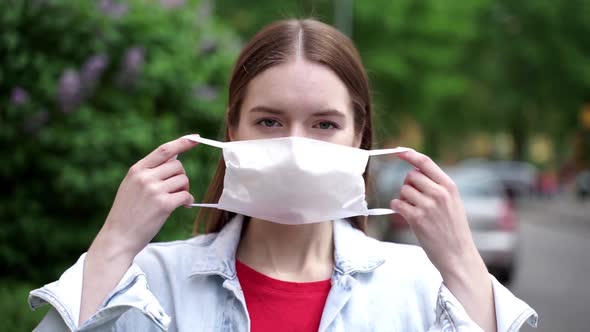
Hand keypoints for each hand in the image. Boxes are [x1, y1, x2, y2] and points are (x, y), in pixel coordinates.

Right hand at [93, 136, 198, 259]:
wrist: (118, 237)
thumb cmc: (127, 212)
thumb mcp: (131, 186)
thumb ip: (149, 172)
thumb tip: (175, 159)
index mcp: (137, 170)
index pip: (164, 150)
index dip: (182, 143)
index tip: (196, 138)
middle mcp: (145, 177)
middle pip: (178, 166)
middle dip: (182, 177)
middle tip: (178, 190)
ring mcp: (154, 190)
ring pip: (183, 180)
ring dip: (184, 190)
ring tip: (176, 200)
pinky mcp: (163, 205)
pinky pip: (186, 195)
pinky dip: (187, 201)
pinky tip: (182, 206)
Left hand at [390, 150, 485, 279]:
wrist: (458, 255)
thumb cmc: (454, 230)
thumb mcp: (453, 203)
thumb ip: (438, 187)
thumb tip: (414, 171)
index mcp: (449, 186)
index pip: (426, 162)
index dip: (410, 154)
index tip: (399, 151)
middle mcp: (439, 193)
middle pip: (410, 175)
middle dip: (408, 185)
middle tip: (415, 199)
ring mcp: (428, 206)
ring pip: (403, 190)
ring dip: (404, 199)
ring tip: (415, 211)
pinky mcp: (417, 219)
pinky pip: (397, 204)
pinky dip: (397, 208)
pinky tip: (406, 215)